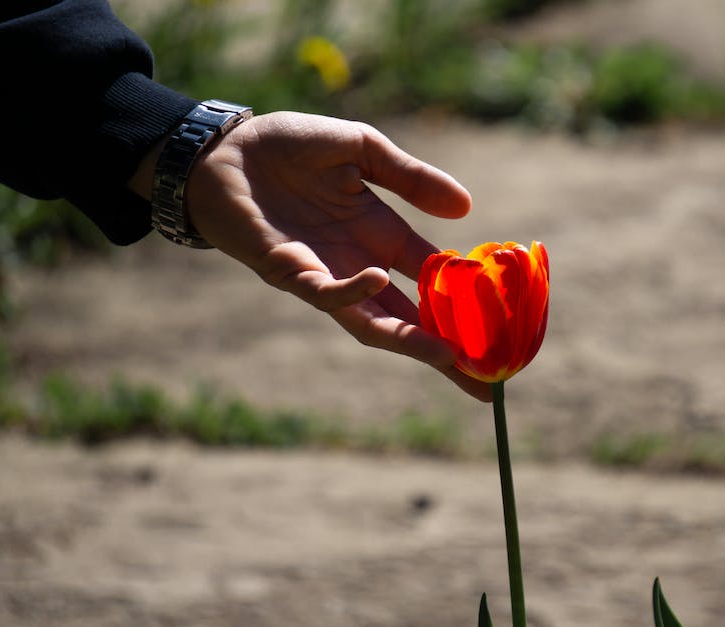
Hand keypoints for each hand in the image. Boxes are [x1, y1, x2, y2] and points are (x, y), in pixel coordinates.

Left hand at [180, 112, 489, 400]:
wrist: (226, 148)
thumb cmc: (291, 146)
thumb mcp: (363, 150)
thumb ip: (410, 178)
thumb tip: (466, 208)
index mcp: (380, 236)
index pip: (432, 279)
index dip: (463, 303)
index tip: (499, 329)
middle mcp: (359, 264)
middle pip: (411, 318)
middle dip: (446, 351)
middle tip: (485, 383)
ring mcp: (325, 274)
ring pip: (373, 322)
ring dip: (410, 342)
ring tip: (449, 358)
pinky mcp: (288, 272)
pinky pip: (326, 293)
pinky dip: (352, 291)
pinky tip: (377, 278)